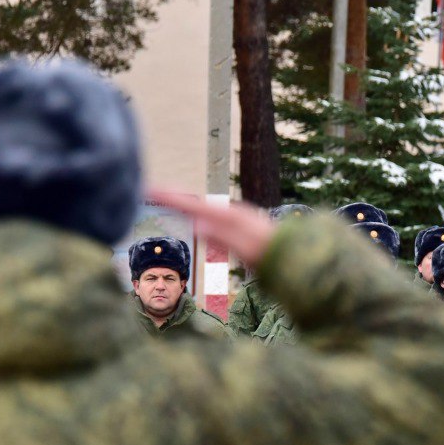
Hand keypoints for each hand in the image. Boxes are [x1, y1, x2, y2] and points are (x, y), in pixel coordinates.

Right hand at [147, 188, 275, 266]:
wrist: (294, 253)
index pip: (191, 205)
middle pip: (194, 202)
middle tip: (150, 191)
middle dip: (172, 196)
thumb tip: (197, 226)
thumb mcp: (245, 249)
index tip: (149, 189)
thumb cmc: (270, 255)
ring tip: (165, 199)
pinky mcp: (237, 224)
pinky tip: (192, 216)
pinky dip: (195, 212)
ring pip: (202, 207)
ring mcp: (234, 217)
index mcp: (228, 217)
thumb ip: (222, 237)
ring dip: (182, 203)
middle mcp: (230, 213)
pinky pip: (209, 214)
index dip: (169, 198)